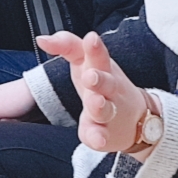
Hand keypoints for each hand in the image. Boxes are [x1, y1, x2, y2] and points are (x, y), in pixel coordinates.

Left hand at [37, 31, 151, 156]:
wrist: (136, 119)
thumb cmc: (102, 84)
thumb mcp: (86, 60)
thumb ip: (67, 45)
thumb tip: (41, 39)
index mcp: (101, 69)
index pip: (98, 55)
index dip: (94, 48)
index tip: (91, 38)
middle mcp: (108, 89)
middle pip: (106, 82)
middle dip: (99, 79)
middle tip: (91, 76)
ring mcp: (108, 112)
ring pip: (105, 110)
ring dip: (100, 107)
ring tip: (95, 103)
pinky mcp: (104, 134)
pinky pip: (101, 136)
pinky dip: (99, 137)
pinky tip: (98, 139)